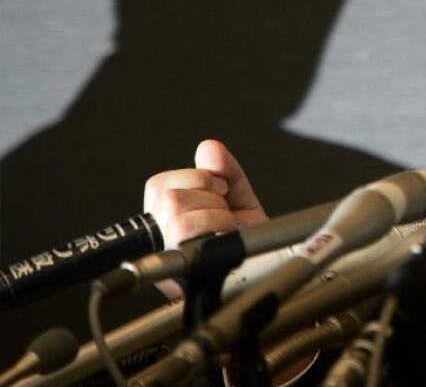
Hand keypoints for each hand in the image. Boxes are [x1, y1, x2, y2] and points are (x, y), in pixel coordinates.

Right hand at [144, 138, 268, 254]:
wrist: (266, 260)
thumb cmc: (244, 231)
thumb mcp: (236, 193)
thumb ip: (223, 168)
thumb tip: (208, 148)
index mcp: (162, 213)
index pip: (159, 185)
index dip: (197, 179)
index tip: (221, 188)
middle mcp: (158, 237)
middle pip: (169, 200)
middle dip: (211, 199)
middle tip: (226, 210)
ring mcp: (167, 260)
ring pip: (179, 222)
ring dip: (217, 220)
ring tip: (227, 228)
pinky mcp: (179, 280)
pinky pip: (191, 248)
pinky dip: (217, 237)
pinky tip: (225, 241)